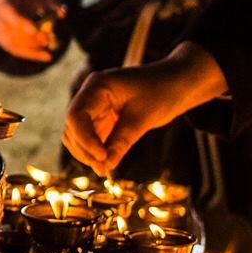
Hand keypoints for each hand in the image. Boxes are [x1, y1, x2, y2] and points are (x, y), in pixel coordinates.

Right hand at [0, 0, 65, 61]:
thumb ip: (52, 1)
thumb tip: (62, 13)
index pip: (7, 10)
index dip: (18, 21)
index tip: (34, 30)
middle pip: (7, 30)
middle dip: (28, 39)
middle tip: (47, 41)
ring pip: (10, 44)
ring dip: (31, 50)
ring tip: (49, 53)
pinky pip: (14, 49)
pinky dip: (32, 54)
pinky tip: (48, 57)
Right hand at [63, 42, 227, 172]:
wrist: (178, 83)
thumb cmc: (163, 92)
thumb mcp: (143, 118)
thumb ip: (122, 141)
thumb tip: (106, 165)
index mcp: (98, 86)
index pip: (77, 115)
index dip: (84, 139)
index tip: (101, 157)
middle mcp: (91, 95)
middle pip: (73, 126)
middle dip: (84, 149)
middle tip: (103, 169)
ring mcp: (95, 106)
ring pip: (77, 134)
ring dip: (87, 152)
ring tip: (104, 169)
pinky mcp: (102, 117)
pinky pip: (90, 136)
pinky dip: (95, 150)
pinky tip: (106, 162)